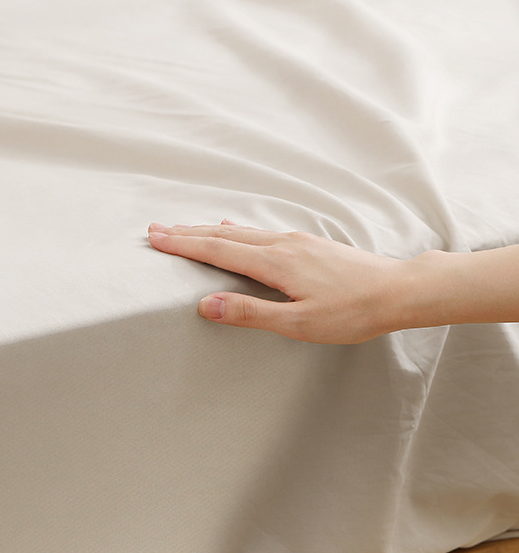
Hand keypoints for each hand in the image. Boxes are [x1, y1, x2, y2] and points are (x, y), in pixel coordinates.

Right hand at [147, 220, 415, 343]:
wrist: (397, 291)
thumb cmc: (351, 313)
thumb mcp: (298, 323)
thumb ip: (250, 313)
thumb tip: (206, 304)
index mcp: (275, 263)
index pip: (218, 251)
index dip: (184, 245)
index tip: (155, 238)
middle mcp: (282, 244)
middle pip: (224, 236)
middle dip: (188, 233)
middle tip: (156, 229)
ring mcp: (297, 241)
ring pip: (242, 232)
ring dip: (209, 231)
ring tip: (185, 229)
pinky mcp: (309, 245)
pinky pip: (260, 232)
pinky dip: (237, 231)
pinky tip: (235, 228)